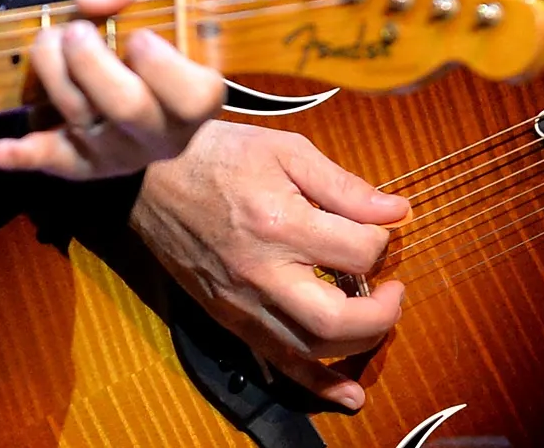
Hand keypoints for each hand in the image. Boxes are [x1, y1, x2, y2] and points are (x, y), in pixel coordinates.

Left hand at [0, 0, 224, 180]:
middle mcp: (164, 133)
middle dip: (92, 62)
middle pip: (128, 109)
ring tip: (49, 40)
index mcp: (197, 92)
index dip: (165, 69)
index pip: (195, 98)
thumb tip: (92, 1)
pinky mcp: (84, 163)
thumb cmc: (144, 18)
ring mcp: (123, 153)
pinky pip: (54, 162)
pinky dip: (24, 157)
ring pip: (82, 120)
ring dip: (53, 72)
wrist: (119, 54)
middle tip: (76, 31)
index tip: (138, 37)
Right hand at [129, 121, 408, 411]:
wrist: (148, 177)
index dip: (382, 240)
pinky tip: (347, 394)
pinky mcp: (229, 317)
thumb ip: (343, 185)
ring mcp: (242, 302)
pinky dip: (317, 384)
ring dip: (358, 345)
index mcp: (280, 222)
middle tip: (394, 289)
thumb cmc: (217, 154)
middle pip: (338, 320)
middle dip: (383, 312)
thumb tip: (396, 212)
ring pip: (311, 348)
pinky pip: (277, 362)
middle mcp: (262, 273)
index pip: (357, 250)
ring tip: (377, 319)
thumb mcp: (285, 150)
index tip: (381, 227)